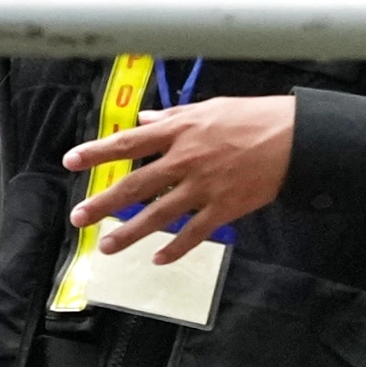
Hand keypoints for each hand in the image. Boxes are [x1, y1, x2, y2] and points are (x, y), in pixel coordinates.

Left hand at [63, 94, 296, 263]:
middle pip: (135, 184)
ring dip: (129, 232)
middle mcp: (185, 160)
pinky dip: (175, 248)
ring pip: (158, 215)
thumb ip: (174, 117)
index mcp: (179, 131)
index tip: (71, 161)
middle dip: (103, 202)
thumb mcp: (209, 108)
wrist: (294, 139)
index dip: (97, 152)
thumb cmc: (253, 117)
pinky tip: (158, 259)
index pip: (128, 142)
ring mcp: (203, 187)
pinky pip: (194, 233)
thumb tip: (145, 119)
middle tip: (78, 216)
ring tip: (106, 246)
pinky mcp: (223, 208)